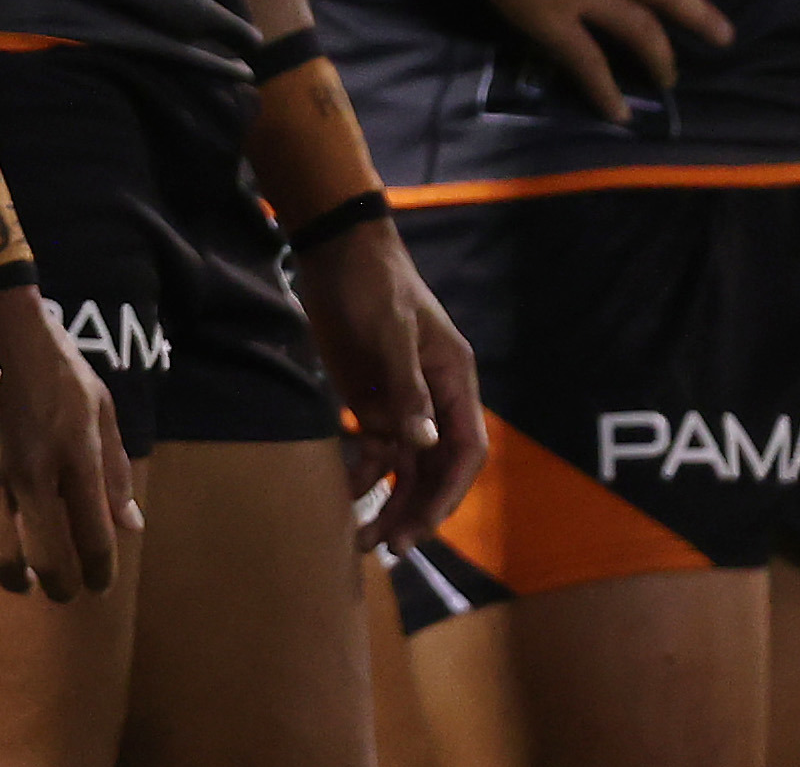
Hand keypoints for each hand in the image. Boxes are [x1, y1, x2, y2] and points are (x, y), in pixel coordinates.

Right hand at [0, 284, 139, 595]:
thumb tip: (130, 527)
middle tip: (60, 590)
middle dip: (58, 587)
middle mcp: (32, 471)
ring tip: (20, 575)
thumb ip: (115, 471)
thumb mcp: (100, 409)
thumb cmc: (56, 366)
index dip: (100, 574)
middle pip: (45, 561)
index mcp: (76, 456)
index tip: (99, 586)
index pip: (94, 539)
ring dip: (12, 575)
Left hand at [293, 218, 482, 548]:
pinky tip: (344, 497)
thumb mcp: (391, 330)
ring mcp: (401, 402)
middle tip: (391, 548)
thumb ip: (407, 387)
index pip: (466, 450)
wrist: (334, 250)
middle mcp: (434, 399)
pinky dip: (362, 476)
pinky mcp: (368, 400)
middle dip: (417, 510)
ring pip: (405, 467)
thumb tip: (422, 445)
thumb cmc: (373, 282)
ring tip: (363, 541)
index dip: (450, 492)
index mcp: (455, 381)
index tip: (424, 525)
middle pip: (435, 469)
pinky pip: (373, 450)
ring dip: (389, 503)